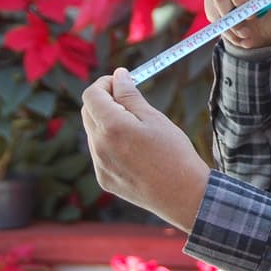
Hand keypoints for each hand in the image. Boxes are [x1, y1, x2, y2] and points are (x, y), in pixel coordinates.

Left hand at [81, 68, 210, 230]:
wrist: (183, 195)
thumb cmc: (173, 153)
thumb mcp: (154, 118)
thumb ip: (130, 95)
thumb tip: (118, 76)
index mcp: (111, 127)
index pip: (91, 95)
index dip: (104, 83)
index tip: (121, 82)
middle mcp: (99, 146)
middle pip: (88, 112)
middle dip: (104, 100)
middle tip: (128, 99)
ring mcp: (99, 165)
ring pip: (93, 132)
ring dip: (107, 121)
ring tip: (136, 128)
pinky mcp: (104, 179)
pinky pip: (100, 153)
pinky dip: (110, 143)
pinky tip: (134, 149)